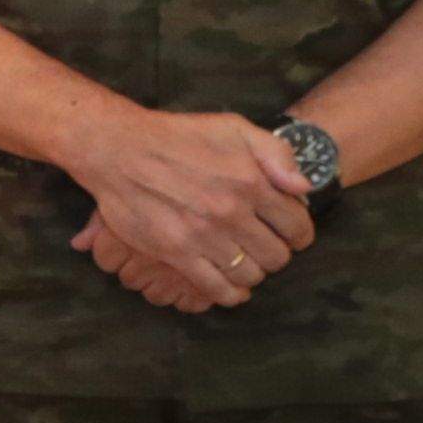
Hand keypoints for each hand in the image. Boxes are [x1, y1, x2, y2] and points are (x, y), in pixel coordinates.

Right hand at [64, 105, 307, 311]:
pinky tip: (232, 288)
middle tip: (264, 246)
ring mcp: (204, 236)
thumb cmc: (177, 136)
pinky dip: (231, 294)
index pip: (297, 225)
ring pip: (250, 274)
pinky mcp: (177, 253)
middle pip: (277, 255)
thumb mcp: (233, 127)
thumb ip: (276, 154)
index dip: (299, 233)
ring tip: (245, 262)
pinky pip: (216, 288)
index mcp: (251, 183)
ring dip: (253, 272)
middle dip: (277, 253)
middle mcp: (231, 212)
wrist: (119, 150)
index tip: (289, 233)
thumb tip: (303, 187)